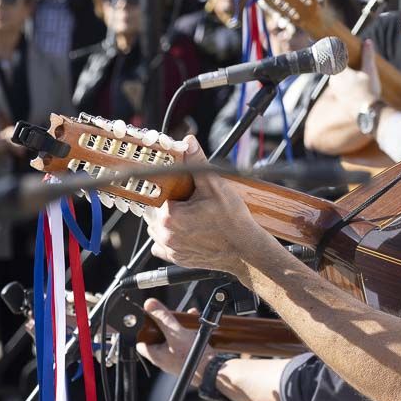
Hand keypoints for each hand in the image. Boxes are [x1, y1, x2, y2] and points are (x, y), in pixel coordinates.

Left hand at [135, 298, 210, 383]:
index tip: (150, 320)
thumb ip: (163, 317)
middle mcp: (165, 359)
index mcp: (156, 355)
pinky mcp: (188, 359)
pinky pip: (185, 344)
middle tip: (171, 317)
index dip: (144, 330)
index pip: (142, 343)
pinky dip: (189, 334)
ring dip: (180, 328)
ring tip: (187, 320)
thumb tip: (149, 305)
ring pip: (173, 340)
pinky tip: (197, 328)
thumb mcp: (175, 332)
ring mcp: (176, 360)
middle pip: (159, 338)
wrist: (212, 370)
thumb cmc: (191, 356)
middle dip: (167, 325)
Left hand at [143, 136, 267, 275]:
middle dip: (168, 204)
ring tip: (191, 215)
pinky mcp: (176, 259)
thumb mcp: (215, 185)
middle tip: (190, 201)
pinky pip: (163, 246)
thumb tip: (188, 141)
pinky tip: (189, 231)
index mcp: (169, 216)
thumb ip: (197, 162)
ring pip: (157, 229)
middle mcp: (164, 235)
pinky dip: (171, 238)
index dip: (167, 190)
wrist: (245, 250)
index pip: (155, 195)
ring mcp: (170, 249)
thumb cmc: (233, 220)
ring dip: (168, 221)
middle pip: (154, 212)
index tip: (180, 189)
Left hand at [336, 38, 380, 103]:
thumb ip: (368, 56)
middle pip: (336, 66)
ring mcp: (336, 89)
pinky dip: (346, 81)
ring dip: (345, 72)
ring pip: (338, 76)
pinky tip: (356, 83)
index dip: (334, 50)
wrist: (367, 113)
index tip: (332, 44)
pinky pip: (341, 85)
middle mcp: (334, 80)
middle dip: (342, 61)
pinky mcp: (340, 97)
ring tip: (354, 70)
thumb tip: (368, 42)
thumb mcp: (370, 72)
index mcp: (339, 72)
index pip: (333, 56)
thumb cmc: (368, 92)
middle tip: (348, 55)